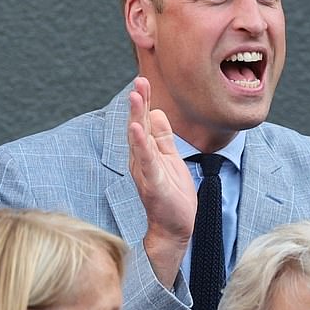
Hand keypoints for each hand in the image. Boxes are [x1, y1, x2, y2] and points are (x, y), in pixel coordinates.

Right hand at [128, 77, 196, 287]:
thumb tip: (158, 112)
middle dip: (139, 102)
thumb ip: (163, 138)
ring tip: (135, 96)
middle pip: (139, 125)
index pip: (145, 122)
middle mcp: (142, 159)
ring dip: (136, 116)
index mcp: (148, 152)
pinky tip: (137, 129)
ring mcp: (146, 171)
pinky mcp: (153, 183)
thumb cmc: (173, 196)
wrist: (174, 229)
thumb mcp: (171, 159)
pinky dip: (141, 144)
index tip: (143, 80)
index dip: (144, 102)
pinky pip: (146, 160)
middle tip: (138, 80)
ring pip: (139, 139)